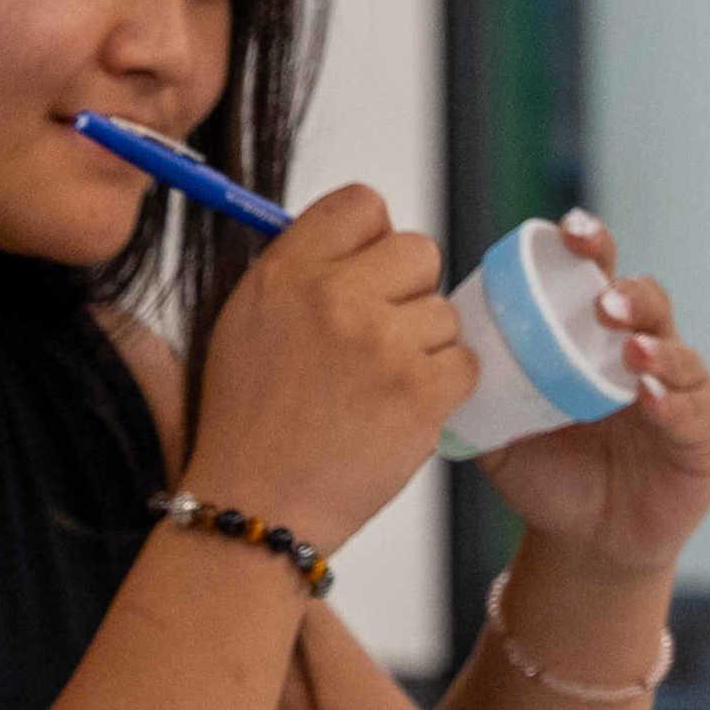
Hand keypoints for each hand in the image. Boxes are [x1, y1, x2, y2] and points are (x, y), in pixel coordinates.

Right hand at [181, 183, 474, 550]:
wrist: (256, 506)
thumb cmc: (248, 422)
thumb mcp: (246, 322)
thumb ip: (301, 272)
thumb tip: (359, 241)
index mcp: (287, 271)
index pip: (363, 204)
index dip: (373, 238)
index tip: (366, 272)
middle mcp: (335, 296)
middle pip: (418, 250)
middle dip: (407, 291)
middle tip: (379, 337)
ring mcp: (382, 344)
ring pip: (443, 313)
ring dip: (423, 347)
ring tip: (380, 387)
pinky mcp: (420, 392)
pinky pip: (464, 363)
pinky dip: (442, 388)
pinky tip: (401, 409)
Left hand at [472, 213, 709, 570]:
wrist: (585, 544)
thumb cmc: (548, 476)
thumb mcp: (499, 436)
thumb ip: (473, 397)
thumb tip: (425, 357)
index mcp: (593, 338)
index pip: (596, 276)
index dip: (587, 246)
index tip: (566, 233)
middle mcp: (641, 353)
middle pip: (646, 302)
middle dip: (627, 293)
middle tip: (601, 300)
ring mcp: (678, 392)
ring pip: (676, 353)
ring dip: (653, 347)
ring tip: (628, 348)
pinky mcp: (702, 435)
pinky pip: (693, 412)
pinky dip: (673, 402)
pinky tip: (650, 399)